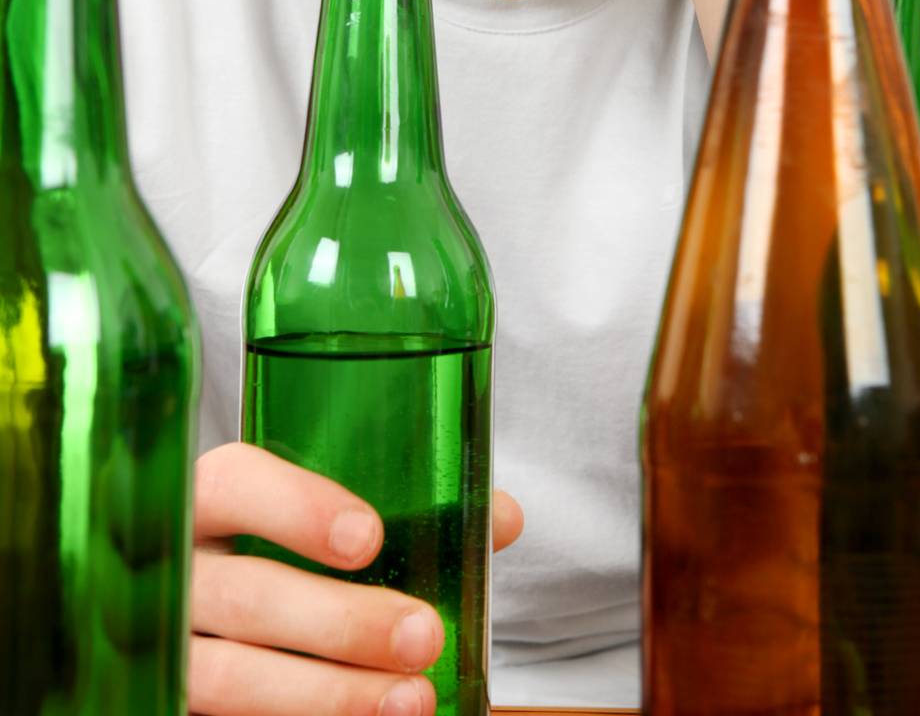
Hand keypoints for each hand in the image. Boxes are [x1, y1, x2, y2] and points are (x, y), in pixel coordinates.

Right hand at [189, 442, 523, 715]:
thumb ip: (412, 512)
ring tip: (413, 701)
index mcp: (208, 498)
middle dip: (341, 622)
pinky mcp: (167, 703)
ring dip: (328, 695)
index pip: (235, 483)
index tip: (369, 537)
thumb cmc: (283, 555)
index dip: (296, 508)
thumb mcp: (331, 522)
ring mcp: (161, 649)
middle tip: (426, 635)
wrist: (216, 623)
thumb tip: (500, 518)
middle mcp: (172, 570)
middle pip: (243, 594)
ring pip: (228, 677)